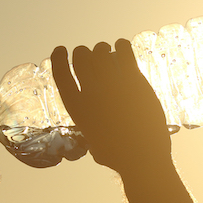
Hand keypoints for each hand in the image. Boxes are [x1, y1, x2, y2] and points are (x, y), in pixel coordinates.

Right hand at [51, 40, 171, 174]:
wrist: (143, 156)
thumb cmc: (119, 156)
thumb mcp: (94, 144)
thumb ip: (91, 133)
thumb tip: (93, 140)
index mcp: (77, 107)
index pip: (60, 73)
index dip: (58, 58)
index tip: (61, 49)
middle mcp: (91, 92)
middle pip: (81, 57)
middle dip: (84, 53)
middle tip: (92, 55)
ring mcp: (112, 84)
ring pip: (101, 51)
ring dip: (103, 48)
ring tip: (109, 52)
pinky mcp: (133, 80)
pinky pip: (123, 51)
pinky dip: (121, 45)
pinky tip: (123, 48)